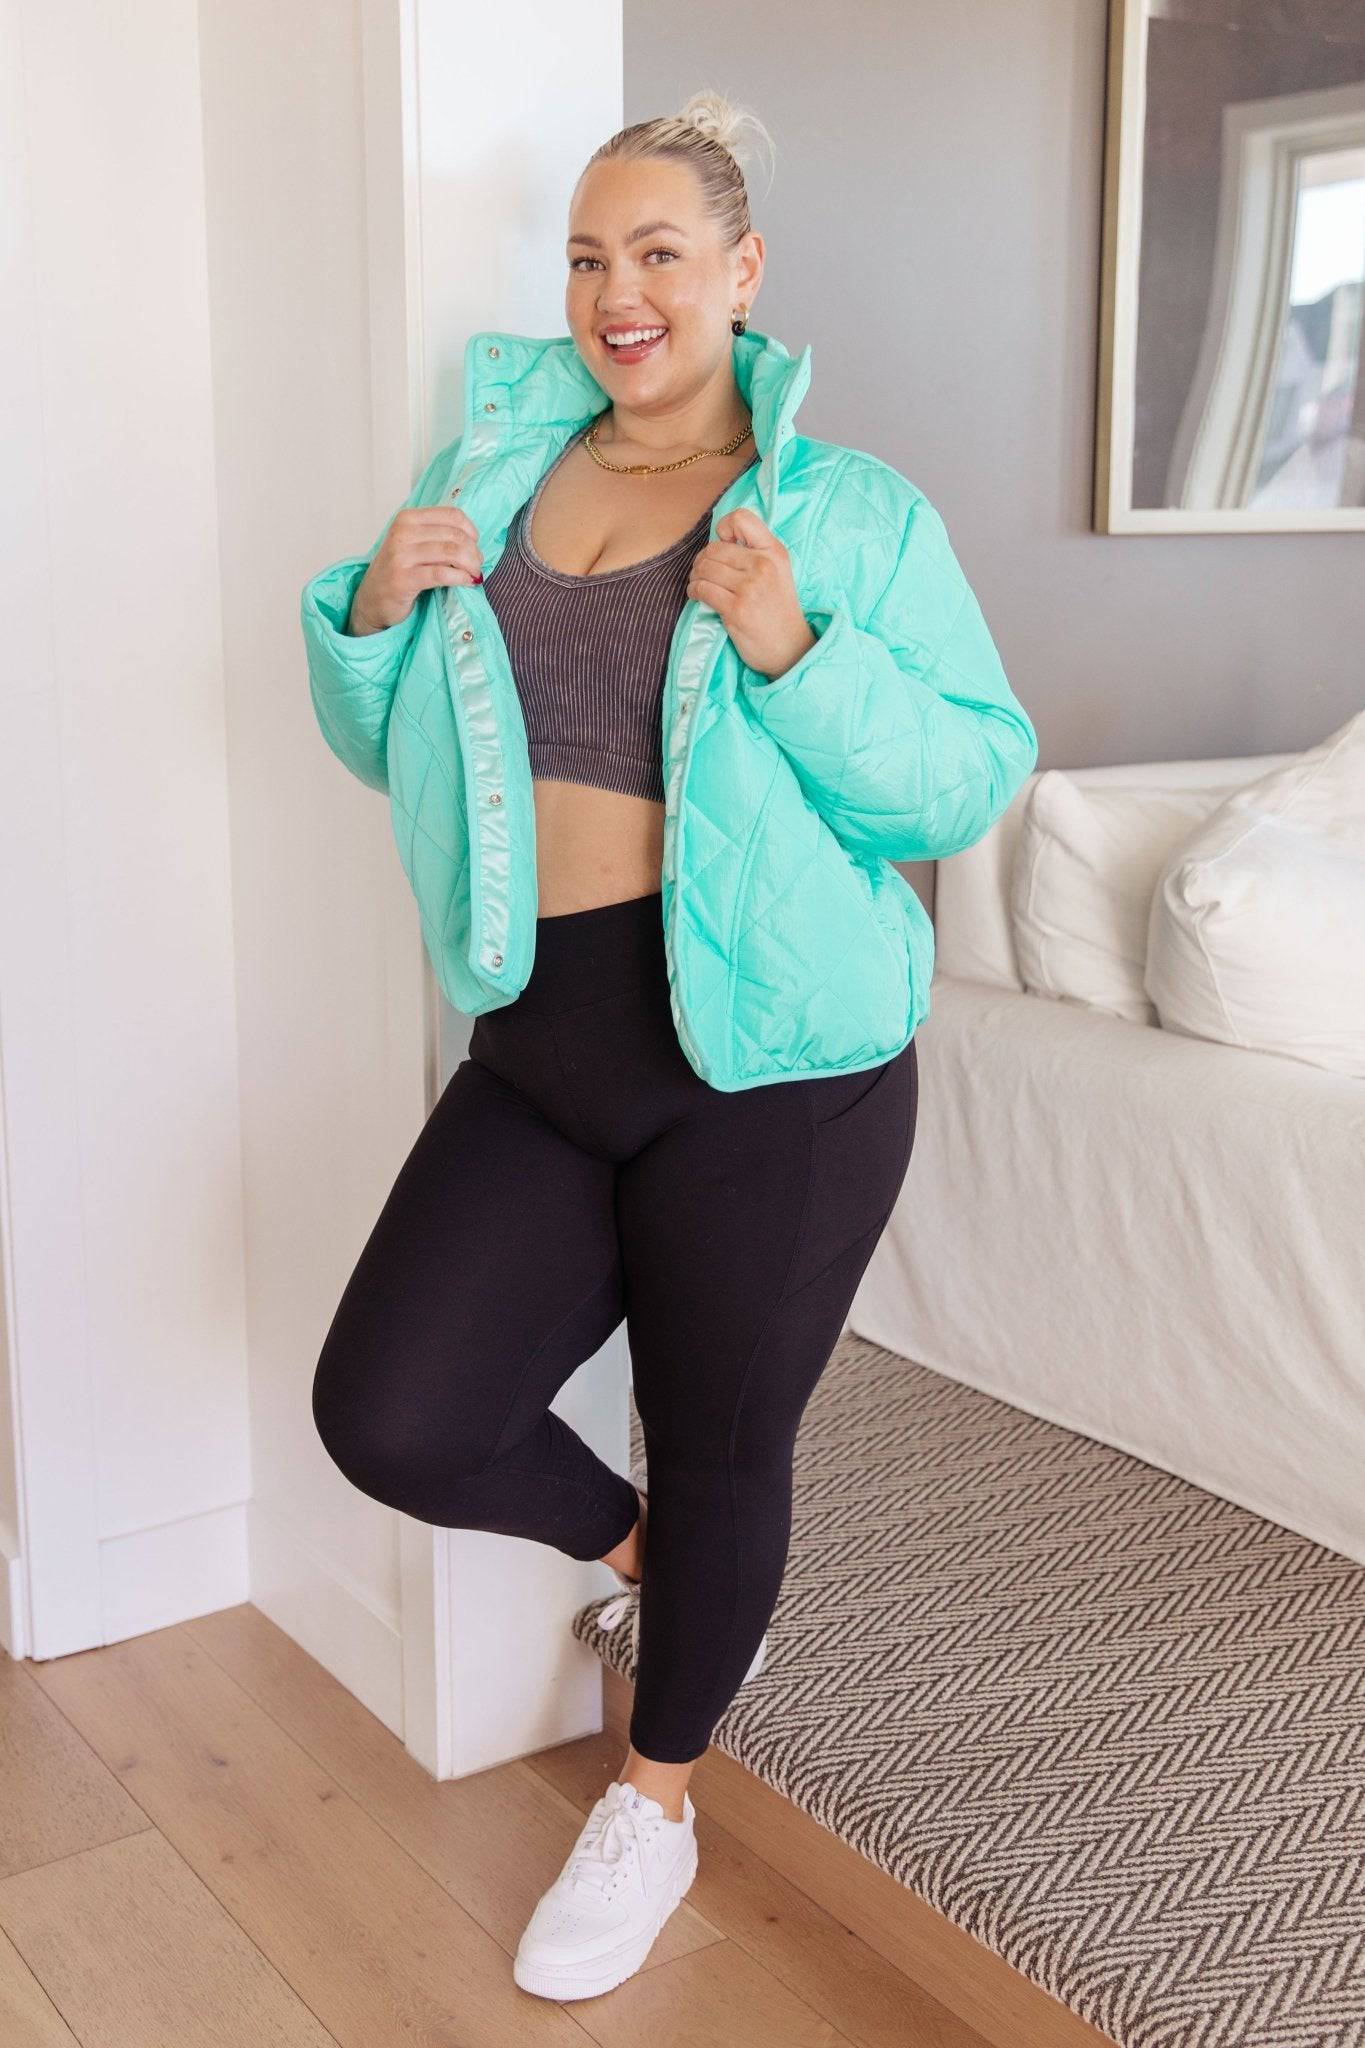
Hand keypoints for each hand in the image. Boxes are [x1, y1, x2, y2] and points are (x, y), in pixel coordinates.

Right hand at [348, 506, 483, 635]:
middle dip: (473, 552)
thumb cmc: (399, 570)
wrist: (372, 598)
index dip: (471, 531)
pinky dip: (460, 578)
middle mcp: (402, 532)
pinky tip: (467, 582)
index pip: (452, 515)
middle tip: (476, 566)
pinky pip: (442, 574)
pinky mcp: (404, 578)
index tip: (475, 546)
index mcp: (408, 518)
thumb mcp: (414, 543)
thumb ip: (437, 535)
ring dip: (470, 565)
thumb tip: (473, 541)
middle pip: (454, 535)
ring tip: (474, 575)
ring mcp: (400, 555)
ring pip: (451, 552)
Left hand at [685, 507, 816, 679]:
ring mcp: (749, 588)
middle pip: (714, 548)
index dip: (724, 528)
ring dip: (696, 577)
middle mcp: (763, 565)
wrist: (789, 648)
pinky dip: (694, 591)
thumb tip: (719, 540)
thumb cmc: (778, 609)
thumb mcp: (777, 571)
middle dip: (702, 560)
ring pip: (705, 568)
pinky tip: (698, 596)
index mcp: (774, 551)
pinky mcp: (736, 609)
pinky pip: (702, 590)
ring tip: (700, 584)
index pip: (741, 518)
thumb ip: (755, 552)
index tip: (723, 544)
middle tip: (704, 572)